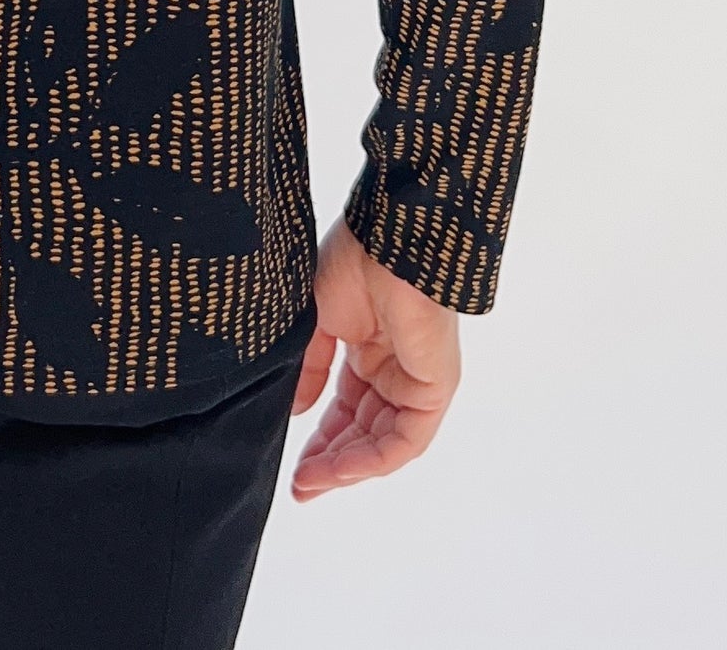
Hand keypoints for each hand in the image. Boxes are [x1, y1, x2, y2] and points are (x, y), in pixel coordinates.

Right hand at [289, 216, 460, 501]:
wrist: (388, 241)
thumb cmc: (350, 263)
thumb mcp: (315, 321)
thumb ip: (308, 369)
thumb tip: (297, 413)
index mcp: (367, 347)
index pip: (344, 407)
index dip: (318, 436)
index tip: (292, 465)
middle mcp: (393, 367)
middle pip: (362, 429)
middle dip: (330, 459)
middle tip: (299, 486)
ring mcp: (416, 379)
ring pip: (383, 440)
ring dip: (347, 465)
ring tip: (311, 483)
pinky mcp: (434, 387)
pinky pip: (406, 437)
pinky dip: (374, 457)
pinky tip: (341, 468)